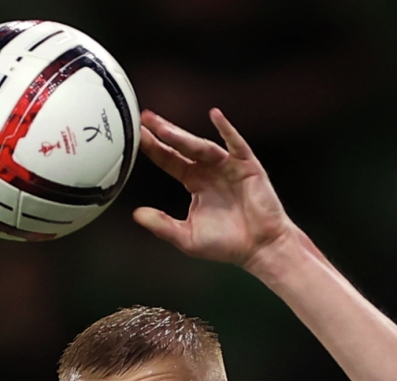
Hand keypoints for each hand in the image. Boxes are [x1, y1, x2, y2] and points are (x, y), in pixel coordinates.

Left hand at [135, 109, 294, 267]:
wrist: (259, 248)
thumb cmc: (228, 244)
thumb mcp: (186, 238)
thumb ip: (162, 225)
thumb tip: (137, 215)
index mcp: (195, 182)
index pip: (169, 160)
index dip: (154, 148)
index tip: (137, 136)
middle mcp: (210, 171)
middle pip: (182, 147)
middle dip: (164, 133)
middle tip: (146, 118)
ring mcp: (228, 166)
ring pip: (202, 147)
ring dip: (183, 137)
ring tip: (165, 129)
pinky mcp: (247, 167)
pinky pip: (236, 144)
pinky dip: (227, 130)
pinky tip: (216, 117)